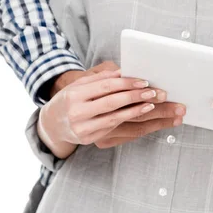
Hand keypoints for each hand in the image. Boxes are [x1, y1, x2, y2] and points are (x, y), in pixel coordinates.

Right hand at [42, 62, 185, 157]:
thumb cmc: (71, 98)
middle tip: (160, 94)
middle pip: (115, 105)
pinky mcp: (91, 140)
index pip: (106, 88)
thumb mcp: (80, 84)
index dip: (127, 84)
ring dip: (142, 114)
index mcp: (75, 94)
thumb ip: (103, 78)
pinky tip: (150, 120)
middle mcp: (79, 113)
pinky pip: (118, 132)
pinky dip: (136, 125)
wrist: (51, 124)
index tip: (146, 82)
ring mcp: (85, 129)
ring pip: (119, 121)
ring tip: (160, 107)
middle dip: (140, 99)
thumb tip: (127, 72)